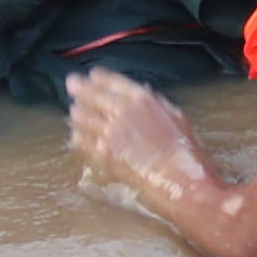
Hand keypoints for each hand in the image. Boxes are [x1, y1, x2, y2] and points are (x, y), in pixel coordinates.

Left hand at [67, 70, 192, 196]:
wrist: (179, 180)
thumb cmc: (184, 151)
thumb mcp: (176, 117)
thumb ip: (156, 102)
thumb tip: (142, 92)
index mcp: (140, 99)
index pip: (109, 80)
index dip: (96, 77)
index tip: (91, 76)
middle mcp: (120, 111)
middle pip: (87, 93)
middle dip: (78, 88)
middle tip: (72, 85)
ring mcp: (108, 132)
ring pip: (79, 115)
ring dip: (78, 112)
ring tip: (76, 112)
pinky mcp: (100, 153)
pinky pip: (79, 139)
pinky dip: (77, 135)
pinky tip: (79, 135)